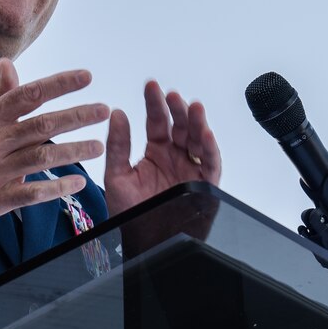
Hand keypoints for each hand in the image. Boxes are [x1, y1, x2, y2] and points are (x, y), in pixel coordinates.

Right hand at [0, 59, 107, 226]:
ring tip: (100, 147)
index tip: (87, 77)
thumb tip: (10, 66)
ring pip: (44, 158)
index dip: (61, 84)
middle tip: (105, 109)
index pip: (30, 93)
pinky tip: (78, 184)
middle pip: (45, 124)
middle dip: (79, 116)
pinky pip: (33, 193)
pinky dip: (57, 189)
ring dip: (75, 152)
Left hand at [104, 80, 222, 210]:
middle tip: (172, 96)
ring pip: (199, 140)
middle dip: (179, 109)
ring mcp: (191, 169)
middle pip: (181, 126)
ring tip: (192, 107)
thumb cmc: (129, 214)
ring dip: (198, 123)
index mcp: (156, 152)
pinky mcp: (204, 185)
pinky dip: (210, 149)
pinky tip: (205, 134)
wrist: (143, 242)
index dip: (155, 103)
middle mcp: (176, 157)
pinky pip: (211, 164)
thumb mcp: (117, 176)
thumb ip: (118, 146)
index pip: (158, 121)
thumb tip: (117, 114)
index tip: (151, 86)